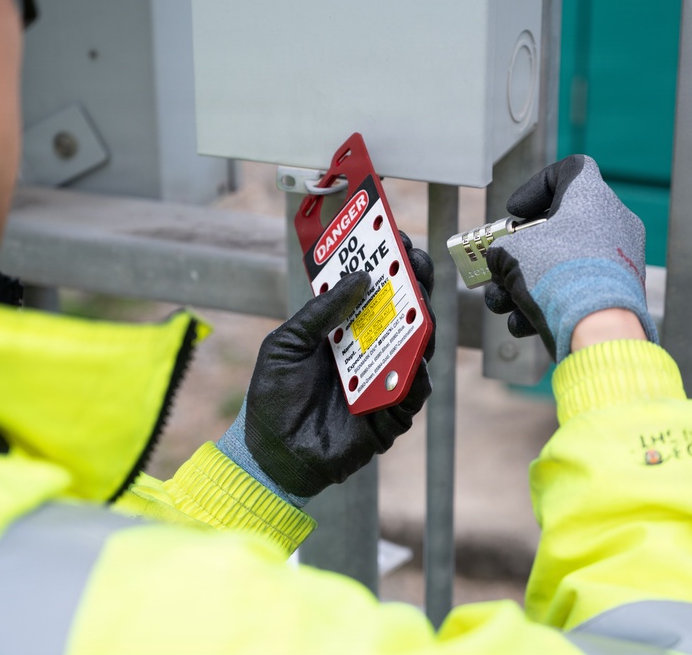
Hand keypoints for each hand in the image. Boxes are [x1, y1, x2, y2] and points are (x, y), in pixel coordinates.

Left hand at [217, 234, 434, 502]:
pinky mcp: (389, 416)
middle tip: (415, 262)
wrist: (270, 453)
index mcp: (345, 334)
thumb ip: (320, 312)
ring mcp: (382, 383)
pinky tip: (415, 358)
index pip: (373, 295)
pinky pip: (413, 393)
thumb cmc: (273, 397)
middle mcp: (369, 355)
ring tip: (419, 302)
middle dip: (413, 286)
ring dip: (421, 324)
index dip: (387, 267)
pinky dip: (416, 375)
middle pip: (403, 316)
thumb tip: (358, 278)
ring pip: (416, 349)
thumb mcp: (285, 343)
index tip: (394, 239)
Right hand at [484, 155, 657, 362]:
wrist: (597, 326)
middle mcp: (612, 223)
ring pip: (563, 265)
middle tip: (499, 267)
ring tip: (501, 304)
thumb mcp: (510, 254)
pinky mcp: (620, 294)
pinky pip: (577, 290)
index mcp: (591, 196)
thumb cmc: (555, 274)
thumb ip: (501, 251)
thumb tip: (502, 264)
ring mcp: (619, 260)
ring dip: (525, 284)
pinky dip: (548, 304)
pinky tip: (522, 324)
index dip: (537, 186)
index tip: (515, 212)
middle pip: (558, 228)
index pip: (570, 170)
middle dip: (520, 253)